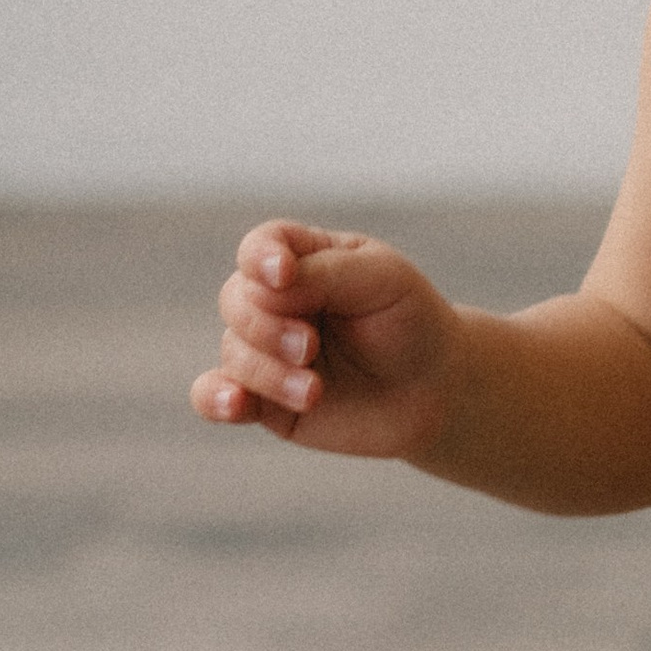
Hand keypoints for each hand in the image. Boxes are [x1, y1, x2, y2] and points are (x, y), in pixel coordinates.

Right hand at [190, 220, 457, 456]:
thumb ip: (324, 273)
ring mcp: (265, 351)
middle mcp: (274, 302)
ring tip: (314, 392)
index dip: (261, 258)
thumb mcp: (382, 280)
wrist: (435, 389)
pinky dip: (215, 398)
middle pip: (237, 301)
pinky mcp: (263, 399)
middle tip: (310, 347)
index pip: (261, 247)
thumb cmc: (410, 320)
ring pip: (234, 351)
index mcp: (303, 259)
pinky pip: (214, 395)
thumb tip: (263, 286)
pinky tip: (234, 403)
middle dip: (269, 327)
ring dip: (268, 373)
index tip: (283, 275)